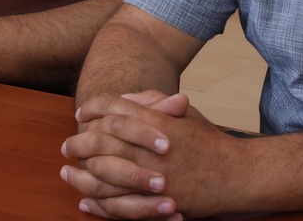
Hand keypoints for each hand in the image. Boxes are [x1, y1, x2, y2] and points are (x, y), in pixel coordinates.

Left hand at [61, 91, 239, 218]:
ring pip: (103, 173)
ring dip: (80, 173)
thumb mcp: (184, 111)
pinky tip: (85, 201)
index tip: (81, 113)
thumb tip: (124, 97)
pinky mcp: (154, 203)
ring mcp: (151, 176)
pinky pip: (117, 204)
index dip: (93, 108)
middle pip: (101, 139)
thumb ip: (153, 100)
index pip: (114, 109)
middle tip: (67, 145)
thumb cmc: (209, 141)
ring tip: (67, 172)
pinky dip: (97, 203)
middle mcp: (150, 146)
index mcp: (157, 120)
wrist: (235, 174)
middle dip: (79, 141)